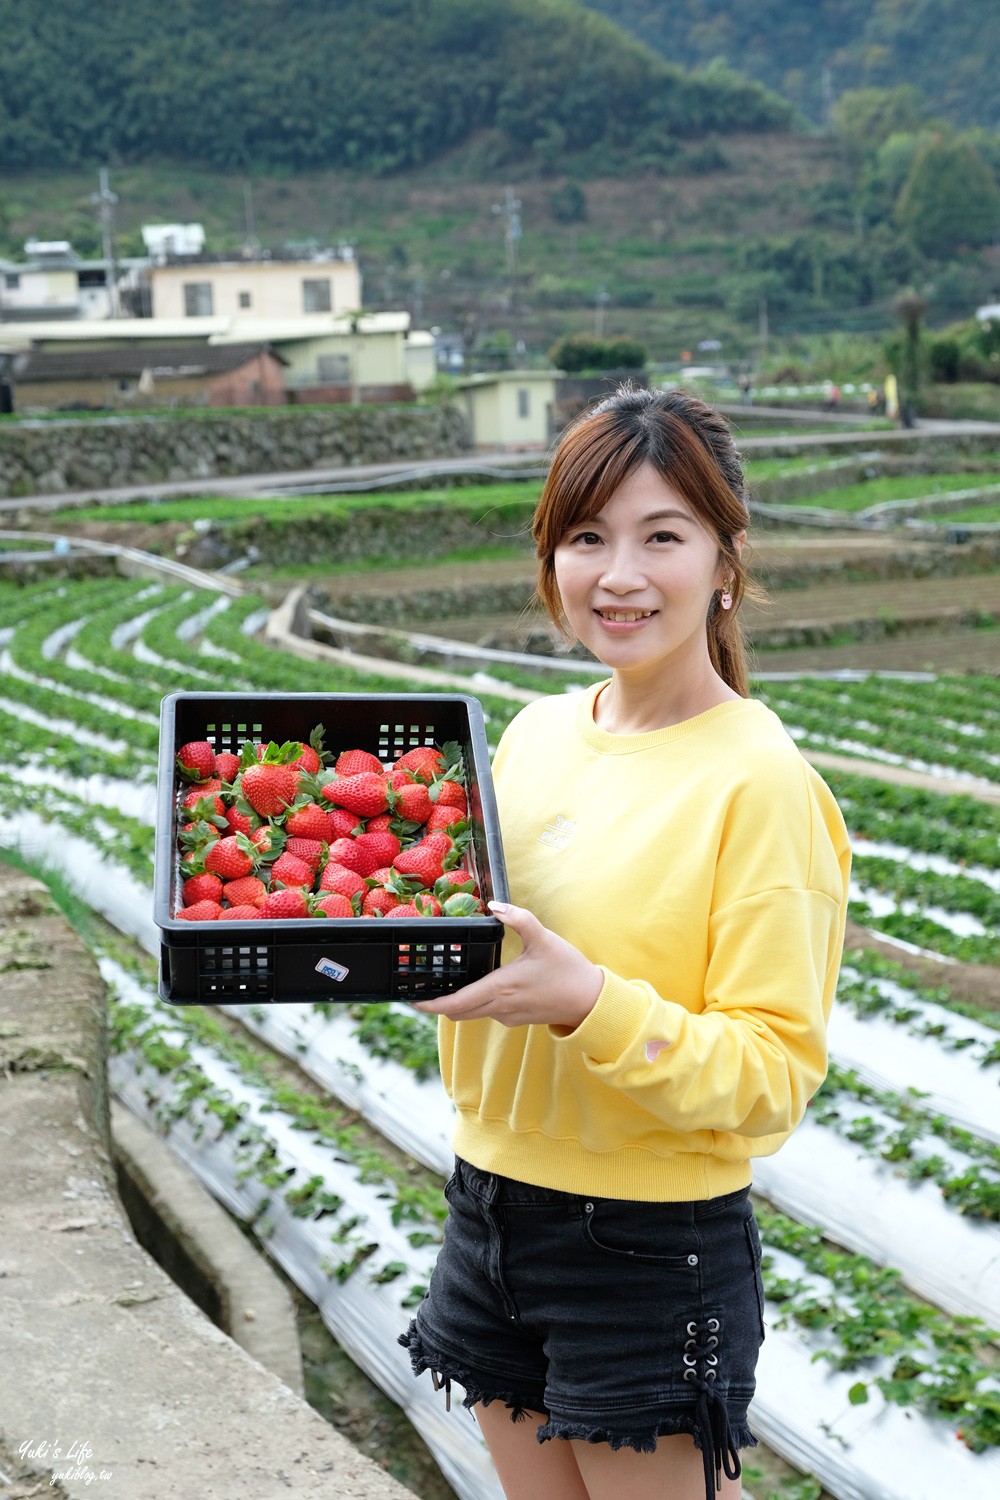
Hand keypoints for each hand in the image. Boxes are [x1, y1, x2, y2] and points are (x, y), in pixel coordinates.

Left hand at [411, 901, 603, 1029]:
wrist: (591, 1002)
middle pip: (457, 1012)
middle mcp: (499, 1007)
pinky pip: (487, 1012)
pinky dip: (475, 1003)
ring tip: (445, 982)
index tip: (411, 999)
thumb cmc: (568, 971)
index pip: (455, 1004)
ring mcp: (507, 1016)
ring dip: (456, 1002)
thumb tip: (495, 904)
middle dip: (437, 1003)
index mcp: (500, 988)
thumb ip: (518, 918)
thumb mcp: (543, 938)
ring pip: (471, 1013)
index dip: (430, 1004)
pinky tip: (478, 984)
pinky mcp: (516, 1018)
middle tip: (421, 986)